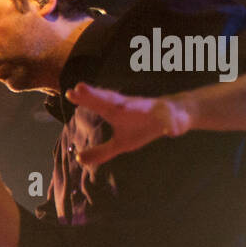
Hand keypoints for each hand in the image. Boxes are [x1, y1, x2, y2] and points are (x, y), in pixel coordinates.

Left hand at [65, 82, 189, 167]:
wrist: (175, 116)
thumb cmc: (142, 127)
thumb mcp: (121, 143)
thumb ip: (102, 151)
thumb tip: (79, 158)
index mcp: (119, 111)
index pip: (99, 104)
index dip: (86, 98)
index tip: (70, 92)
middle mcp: (133, 107)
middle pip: (113, 100)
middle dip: (98, 95)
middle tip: (80, 87)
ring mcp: (153, 110)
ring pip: (144, 107)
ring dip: (136, 106)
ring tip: (121, 106)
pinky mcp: (172, 119)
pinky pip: (171, 123)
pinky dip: (171, 126)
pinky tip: (171, 131)